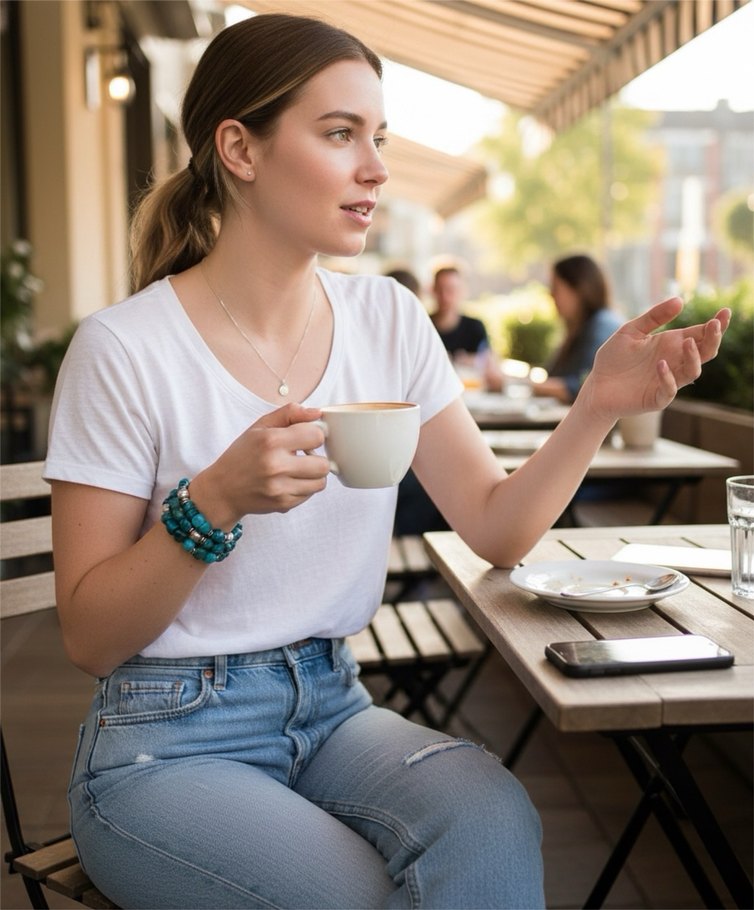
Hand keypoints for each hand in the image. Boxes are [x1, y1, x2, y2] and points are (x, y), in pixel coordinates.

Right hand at [191, 403, 328, 522]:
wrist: (223, 490)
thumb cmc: (242, 455)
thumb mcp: (260, 427)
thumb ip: (289, 414)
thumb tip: (317, 413)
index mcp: (271, 441)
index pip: (317, 436)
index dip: (314, 435)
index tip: (306, 437)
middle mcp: (276, 466)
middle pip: (324, 464)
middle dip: (318, 458)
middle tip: (304, 456)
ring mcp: (280, 488)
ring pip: (320, 482)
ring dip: (313, 475)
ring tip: (298, 469)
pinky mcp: (283, 504)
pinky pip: (310, 494)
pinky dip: (304, 487)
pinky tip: (289, 481)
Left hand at [581, 298, 730, 421]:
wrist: (596, 387)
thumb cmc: (613, 359)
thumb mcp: (630, 331)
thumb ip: (653, 317)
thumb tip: (680, 300)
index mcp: (670, 344)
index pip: (700, 334)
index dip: (715, 324)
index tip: (725, 312)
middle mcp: (674, 362)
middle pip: (705, 352)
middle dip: (713, 338)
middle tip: (714, 324)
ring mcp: (667, 381)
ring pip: (693, 371)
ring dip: (694, 357)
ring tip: (688, 342)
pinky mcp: (656, 398)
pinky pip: (669, 390)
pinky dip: (668, 377)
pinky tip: (660, 365)